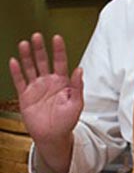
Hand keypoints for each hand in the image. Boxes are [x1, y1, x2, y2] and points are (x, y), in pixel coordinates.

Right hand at [9, 32, 82, 172]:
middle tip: (37, 36)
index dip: (59, 50)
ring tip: (24, 44)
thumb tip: (79, 70)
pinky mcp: (25, 96)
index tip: (57, 38)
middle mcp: (48, 81)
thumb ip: (77, 87)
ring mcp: (36, 87)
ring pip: (30, 68)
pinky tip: (14, 61)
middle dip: (40, 49)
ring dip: (27, 56)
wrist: (53, 137)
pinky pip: (20, 81)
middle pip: (43, 61)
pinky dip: (16, 72)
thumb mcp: (77, 104)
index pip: (61, 62)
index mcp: (63, 82)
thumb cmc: (67, 121)